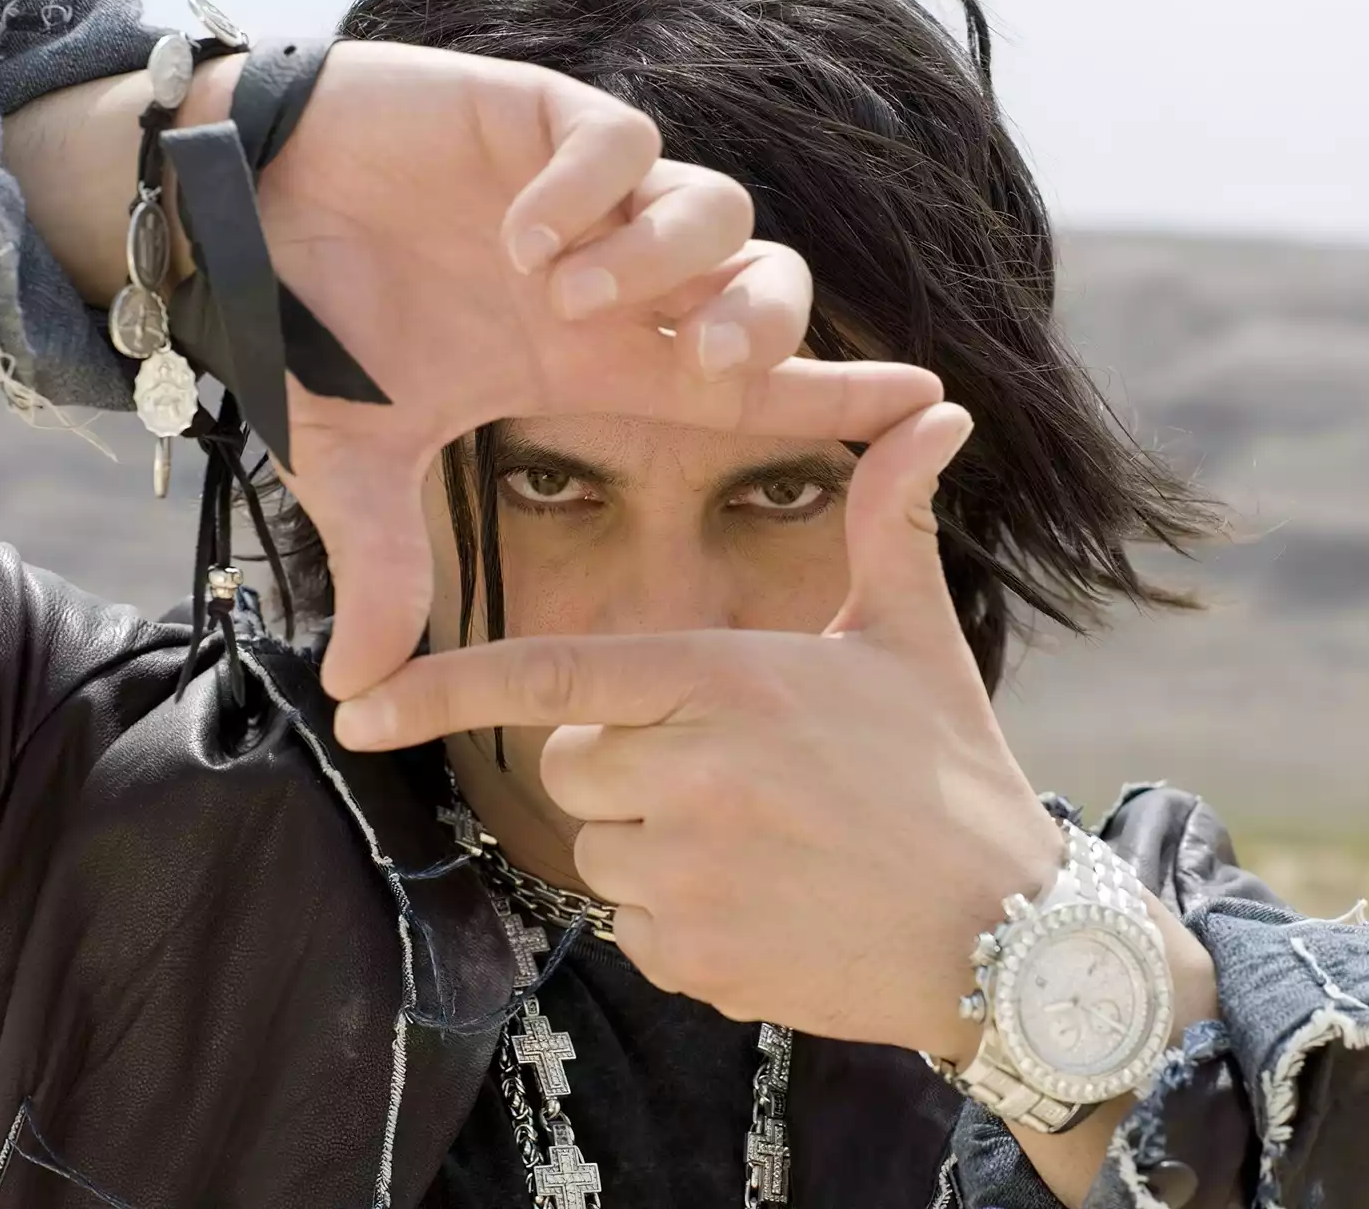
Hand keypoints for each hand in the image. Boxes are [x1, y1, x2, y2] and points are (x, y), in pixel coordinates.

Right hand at [4, 44, 942, 698]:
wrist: (237, 210)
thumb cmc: (315, 326)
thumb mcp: (358, 461)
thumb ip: (386, 565)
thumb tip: (353, 697)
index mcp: (599, 362)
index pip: (749, 380)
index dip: (838, 390)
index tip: (928, 404)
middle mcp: (616, 283)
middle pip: (764, 287)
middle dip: (762, 324)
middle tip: (697, 362)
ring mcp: (588, 200)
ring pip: (715, 208)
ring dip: (655, 261)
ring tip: (557, 298)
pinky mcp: (541, 122)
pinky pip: (621, 139)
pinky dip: (587, 191)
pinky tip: (519, 230)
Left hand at [337, 402, 1065, 1054]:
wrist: (1006, 934)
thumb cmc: (953, 773)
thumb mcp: (915, 638)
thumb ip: (889, 522)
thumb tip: (937, 412)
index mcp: (732, 680)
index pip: (553, 674)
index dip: (445, 686)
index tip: (362, 705)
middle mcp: (695, 773)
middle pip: (571, 761)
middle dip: (624, 765)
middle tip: (733, 775)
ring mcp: (691, 874)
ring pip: (598, 847)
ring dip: (653, 843)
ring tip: (764, 843)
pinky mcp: (695, 957)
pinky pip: (631, 925)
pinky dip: (679, 918)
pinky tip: (767, 904)